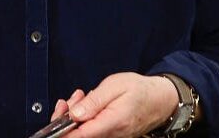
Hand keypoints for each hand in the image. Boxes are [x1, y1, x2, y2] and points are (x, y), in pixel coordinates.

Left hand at [53, 72, 176, 137]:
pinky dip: (84, 118)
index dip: (62, 130)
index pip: (79, 136)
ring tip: (82, 96)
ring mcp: (110, 137)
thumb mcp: (116, 85)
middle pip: (77, 136)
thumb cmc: (141, 90)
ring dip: (76, 115)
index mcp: (111, 123)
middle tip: (72, 98)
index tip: (58, 115)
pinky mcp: (109, 136)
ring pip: (82, 133)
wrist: (160, 100)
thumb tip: (75, 113)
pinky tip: (87, 105)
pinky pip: (90, 131)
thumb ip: (95, 100)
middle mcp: (110, 135)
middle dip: (66, 116)